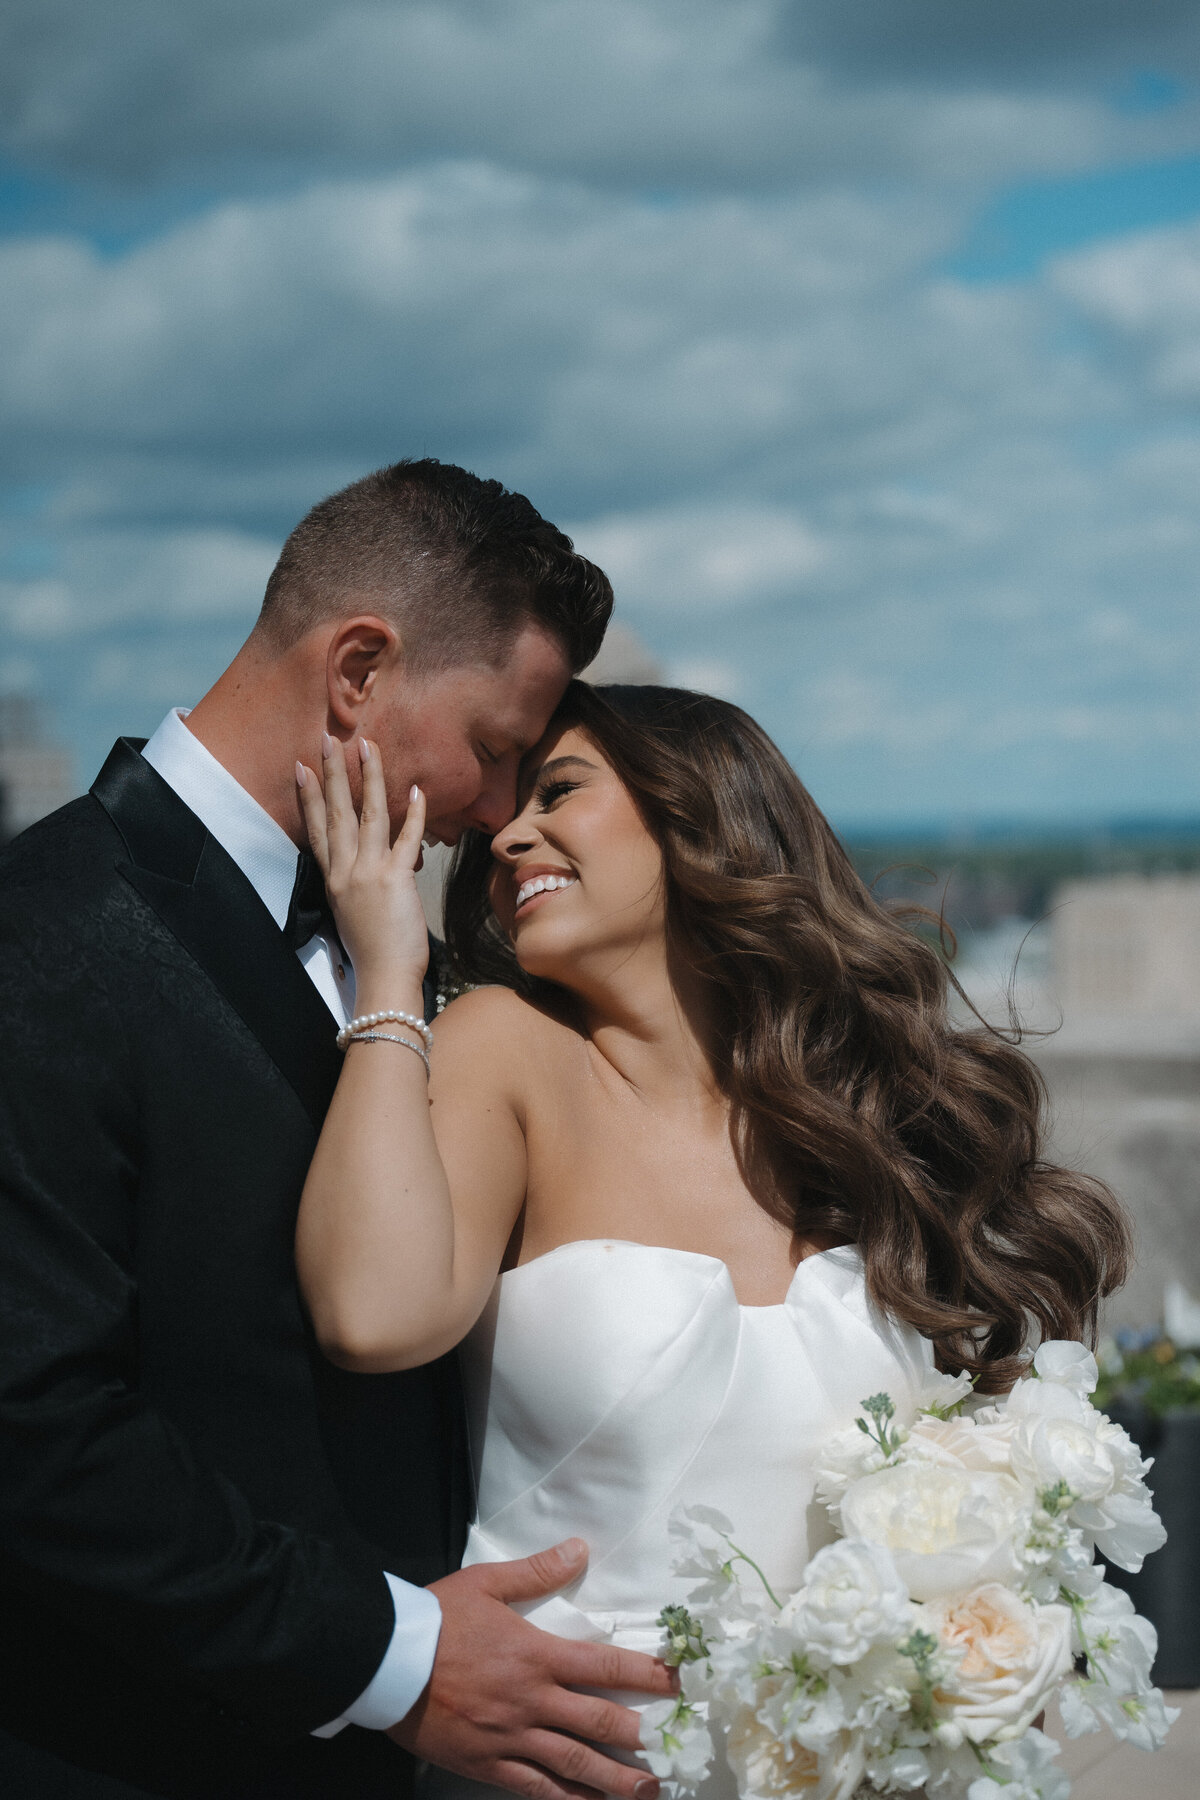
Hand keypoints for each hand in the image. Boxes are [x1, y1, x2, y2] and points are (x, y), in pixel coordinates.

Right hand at [296, 733, 428, 986]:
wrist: (383, 979)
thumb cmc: (373, 953)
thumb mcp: (353, 914)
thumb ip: (358, 886)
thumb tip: (376, 868)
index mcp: (333, 881)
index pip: (316, 830)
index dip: (309, 797)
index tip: (302, 768)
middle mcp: (345, 872)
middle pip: (335, 814)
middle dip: (331, 773)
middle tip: (328, 739)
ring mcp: (367, 874)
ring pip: (366, 815)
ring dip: (367, 778)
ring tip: (366, 747)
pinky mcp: (394, 880)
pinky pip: (405, 838)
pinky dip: (412, 814)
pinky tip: (416, 790)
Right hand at [390, 1538, 675, 1799]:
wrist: (386, 1662)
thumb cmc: (437, 1619)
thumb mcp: (486, 1583)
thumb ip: (537, 1570)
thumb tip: (580, 1549)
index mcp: (536, 1655)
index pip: (604, 1666)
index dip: (646, 1675)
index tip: (679, 1684)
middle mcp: (531, 1701)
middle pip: (598, 1723)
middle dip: (641, 1737)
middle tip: (675, 1750)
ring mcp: (511, 1739)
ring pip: (573, 1765)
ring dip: (615, 1780)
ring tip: (648, 1790)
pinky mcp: (488, 1766)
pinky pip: (535, 1790)